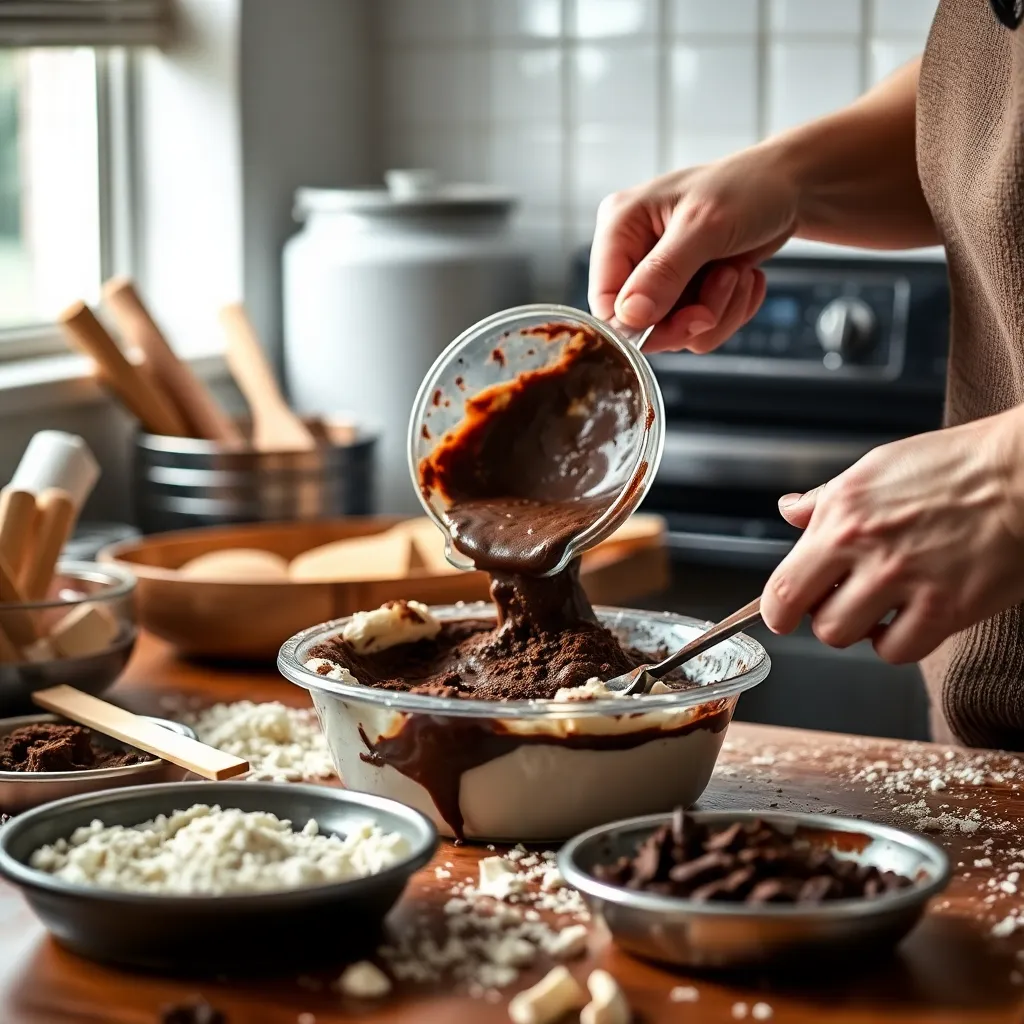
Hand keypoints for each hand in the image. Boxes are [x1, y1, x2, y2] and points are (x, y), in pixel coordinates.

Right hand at [588, 143, 798, 351]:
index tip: (689, 320)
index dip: (642, 324)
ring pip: (675, 331)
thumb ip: (664, 272)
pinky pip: (698, 329)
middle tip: (724, 285)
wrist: (791, 187)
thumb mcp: (705, 225)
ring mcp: (660, 275)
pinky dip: (730, 311)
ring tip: (736, 271)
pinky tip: (743, 277)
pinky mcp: (686, 290)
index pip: (605, 300)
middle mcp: (634, 253)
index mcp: (620, 227)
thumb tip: (630, 315)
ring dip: (717, 310)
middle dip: (690, 316)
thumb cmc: (749, 187)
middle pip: (641, 324)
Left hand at [761, 411, 1023, 663]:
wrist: (1022, 474)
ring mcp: (905, 581)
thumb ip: (825, 500)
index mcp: (842, 515)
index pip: (784, 585)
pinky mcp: (946, 608)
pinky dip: (897, 642)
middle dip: (819, 615)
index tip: (782, 612)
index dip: (776, 608)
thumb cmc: (955, 466)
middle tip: (839, 601)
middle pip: (812, 619)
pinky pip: (897, 650)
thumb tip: (789, 511)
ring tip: (877, 606)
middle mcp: (866, 549)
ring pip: (846, 636)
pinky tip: (907, 619)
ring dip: (857, 628)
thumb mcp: (875, 468)